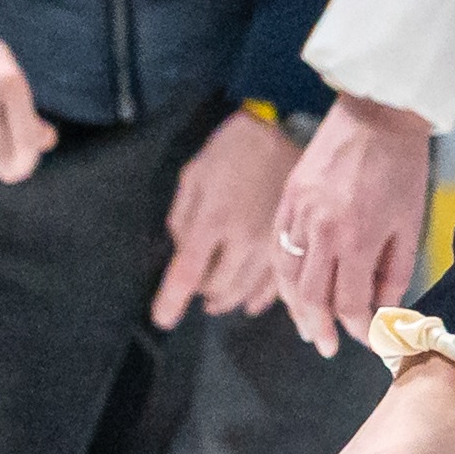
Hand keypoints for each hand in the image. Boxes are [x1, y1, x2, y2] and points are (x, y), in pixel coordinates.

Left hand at [155, 112, 301, 327]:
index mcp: (214, 219)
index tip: (162, 319)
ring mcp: (271, 247)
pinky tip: (246, 303)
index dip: (171, 300)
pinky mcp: (292, 248)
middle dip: (201, 294)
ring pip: (244, 293)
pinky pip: (273, 288)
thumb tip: (182, 254)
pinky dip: (256, 300)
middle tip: (195, 290)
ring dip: (226, 300)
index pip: (187, 272)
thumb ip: (182, 217)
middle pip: (218, 289)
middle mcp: (243, 240)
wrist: (287, 133)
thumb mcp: (194, 175)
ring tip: (215, 299)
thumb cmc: (232, 151)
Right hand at [274, 98, 437, 352]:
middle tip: (327, 348)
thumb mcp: (410, 227)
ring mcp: (298, 213)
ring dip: (295, 309)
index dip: (361, 330)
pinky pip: (276, 248)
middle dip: (321, 329)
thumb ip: (394, 274)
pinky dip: (281, 276)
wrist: (377, 115)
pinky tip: (290, 291)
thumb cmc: (402, 170)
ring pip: (288, 276)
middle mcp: (321, 231)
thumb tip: (382, 311)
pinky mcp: (287, 198)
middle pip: (312, 298)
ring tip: (307, 328)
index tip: (371, 341)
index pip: (351, 304)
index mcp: (357, 240)